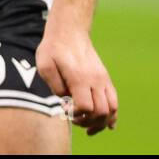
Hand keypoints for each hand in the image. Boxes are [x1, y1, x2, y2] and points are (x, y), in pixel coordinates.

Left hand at [36, 18, 117, 134]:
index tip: (65, 109)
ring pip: (111, 109)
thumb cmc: (53, 48)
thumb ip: (54, 86)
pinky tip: (107, 125)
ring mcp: (103, 79)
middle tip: (74, 120)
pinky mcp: (105, 78)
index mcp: (79, 77)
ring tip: (88, 127)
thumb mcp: (44, 65)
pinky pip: (114, 101)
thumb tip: (66, 101)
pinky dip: (112, 115)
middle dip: (88, 122)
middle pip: (101, 112)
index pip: (86, 107)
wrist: (69, 30)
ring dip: (101, 123)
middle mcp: (95, 79)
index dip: (76, 114)